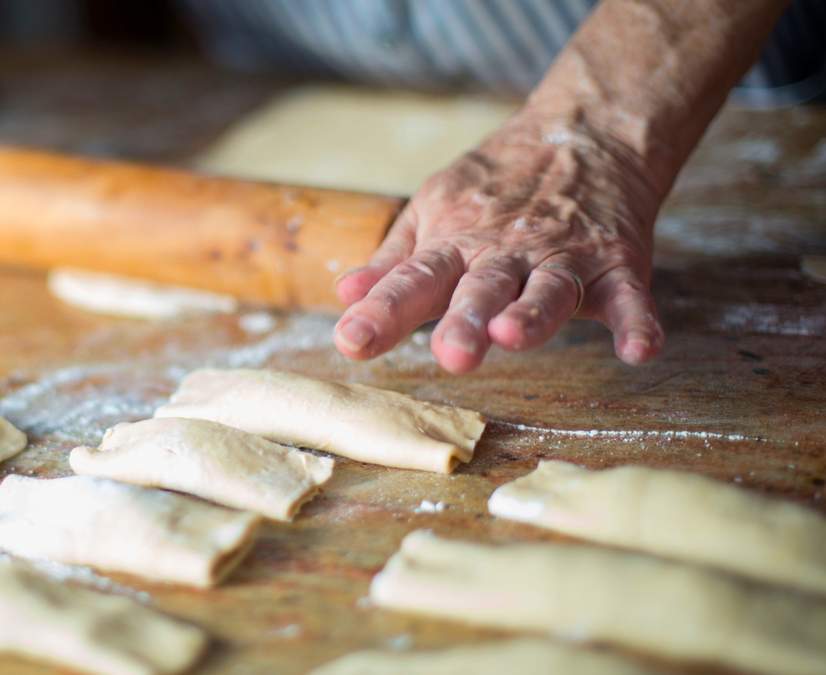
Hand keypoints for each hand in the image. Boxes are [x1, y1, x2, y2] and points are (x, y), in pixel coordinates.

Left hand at [333, 115, 666, 372]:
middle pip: (482, 287)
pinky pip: (630, 296)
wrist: (583, 133)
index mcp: (455, 243)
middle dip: (465, 319)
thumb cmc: (495, 188)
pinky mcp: (617, 263)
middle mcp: (506, 252)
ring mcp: (565, 257)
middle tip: (449, 354)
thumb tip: (343, 297)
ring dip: (534, 314)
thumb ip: (394, 263)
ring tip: (514, 335)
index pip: (413, 279)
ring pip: (549, 290)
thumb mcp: (433, 212)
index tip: (351, 340)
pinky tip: (640, 350)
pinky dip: (639, 322)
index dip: (382, 311)